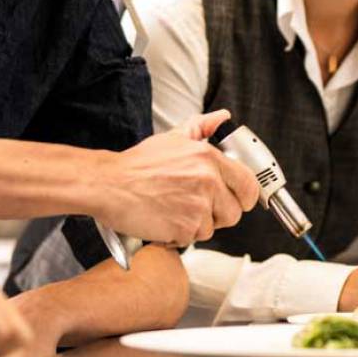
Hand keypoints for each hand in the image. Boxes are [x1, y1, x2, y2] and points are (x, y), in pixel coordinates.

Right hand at [91, 109, 260, 244]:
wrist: (109, 185)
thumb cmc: (137, 165)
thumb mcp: (173, 138)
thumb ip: (201, 126)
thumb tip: (221, 117)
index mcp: (208, 158)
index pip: (248, 184)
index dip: (245, 197)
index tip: (238, 200)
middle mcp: (207, 180)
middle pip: (234, 212)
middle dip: (218, 214)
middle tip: (197, 208)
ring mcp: (198, 206)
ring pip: (213, 228)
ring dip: (195, 225)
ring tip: (174, 211)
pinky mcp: (185, 227)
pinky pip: (193, 239)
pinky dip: (179, 235)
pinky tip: (165, 220)